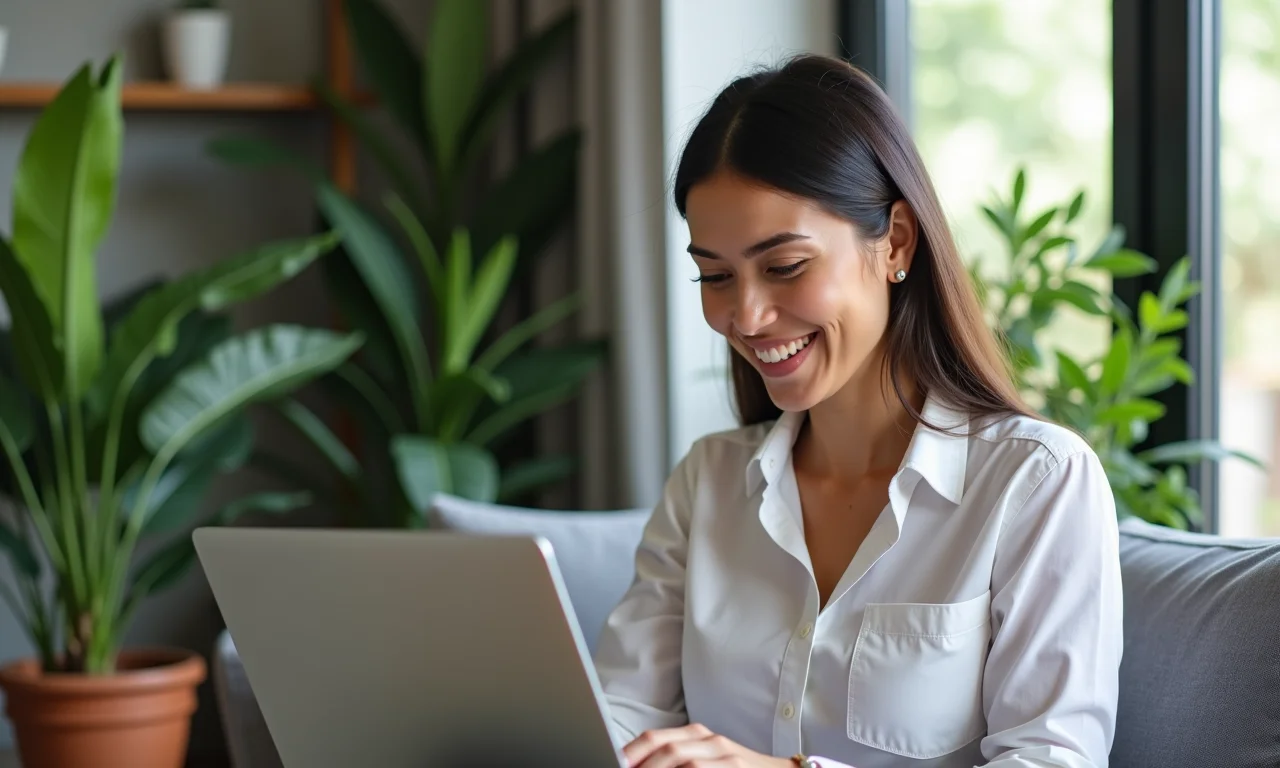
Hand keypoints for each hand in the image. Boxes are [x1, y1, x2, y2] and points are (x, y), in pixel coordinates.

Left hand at [622, 723, 794, 767]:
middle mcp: (710, 740)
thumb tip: (635, 763)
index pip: (654, 738)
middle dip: (639, 764)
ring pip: (683, 761)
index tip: (612, 762)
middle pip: (664, 748)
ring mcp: (726, 756)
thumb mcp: (704, 759)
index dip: (630, 752)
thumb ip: (674, 760)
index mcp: (696, 734)